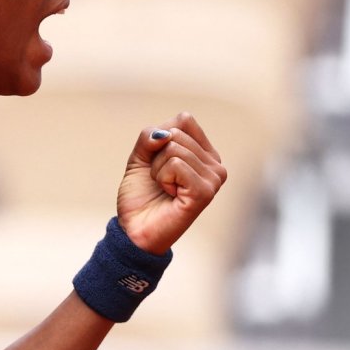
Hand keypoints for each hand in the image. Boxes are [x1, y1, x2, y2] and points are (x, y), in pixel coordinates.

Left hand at [115, 112, 226, 254]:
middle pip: (176, 132)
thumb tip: (165, 134)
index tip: (157, 163)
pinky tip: (169, 194)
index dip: (159, 137)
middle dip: (155, 155)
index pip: (184, 120)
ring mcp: (214, 179)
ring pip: (174, 148)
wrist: (134, 228)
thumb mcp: (140, 157)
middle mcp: (215, 164)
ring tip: (164, 188)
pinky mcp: (205, 192)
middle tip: (160, 180)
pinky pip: (175, 164)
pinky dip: (162, 177)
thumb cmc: (141, 195)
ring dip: (157, 169)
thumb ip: (149, 136)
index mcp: (204, 153)